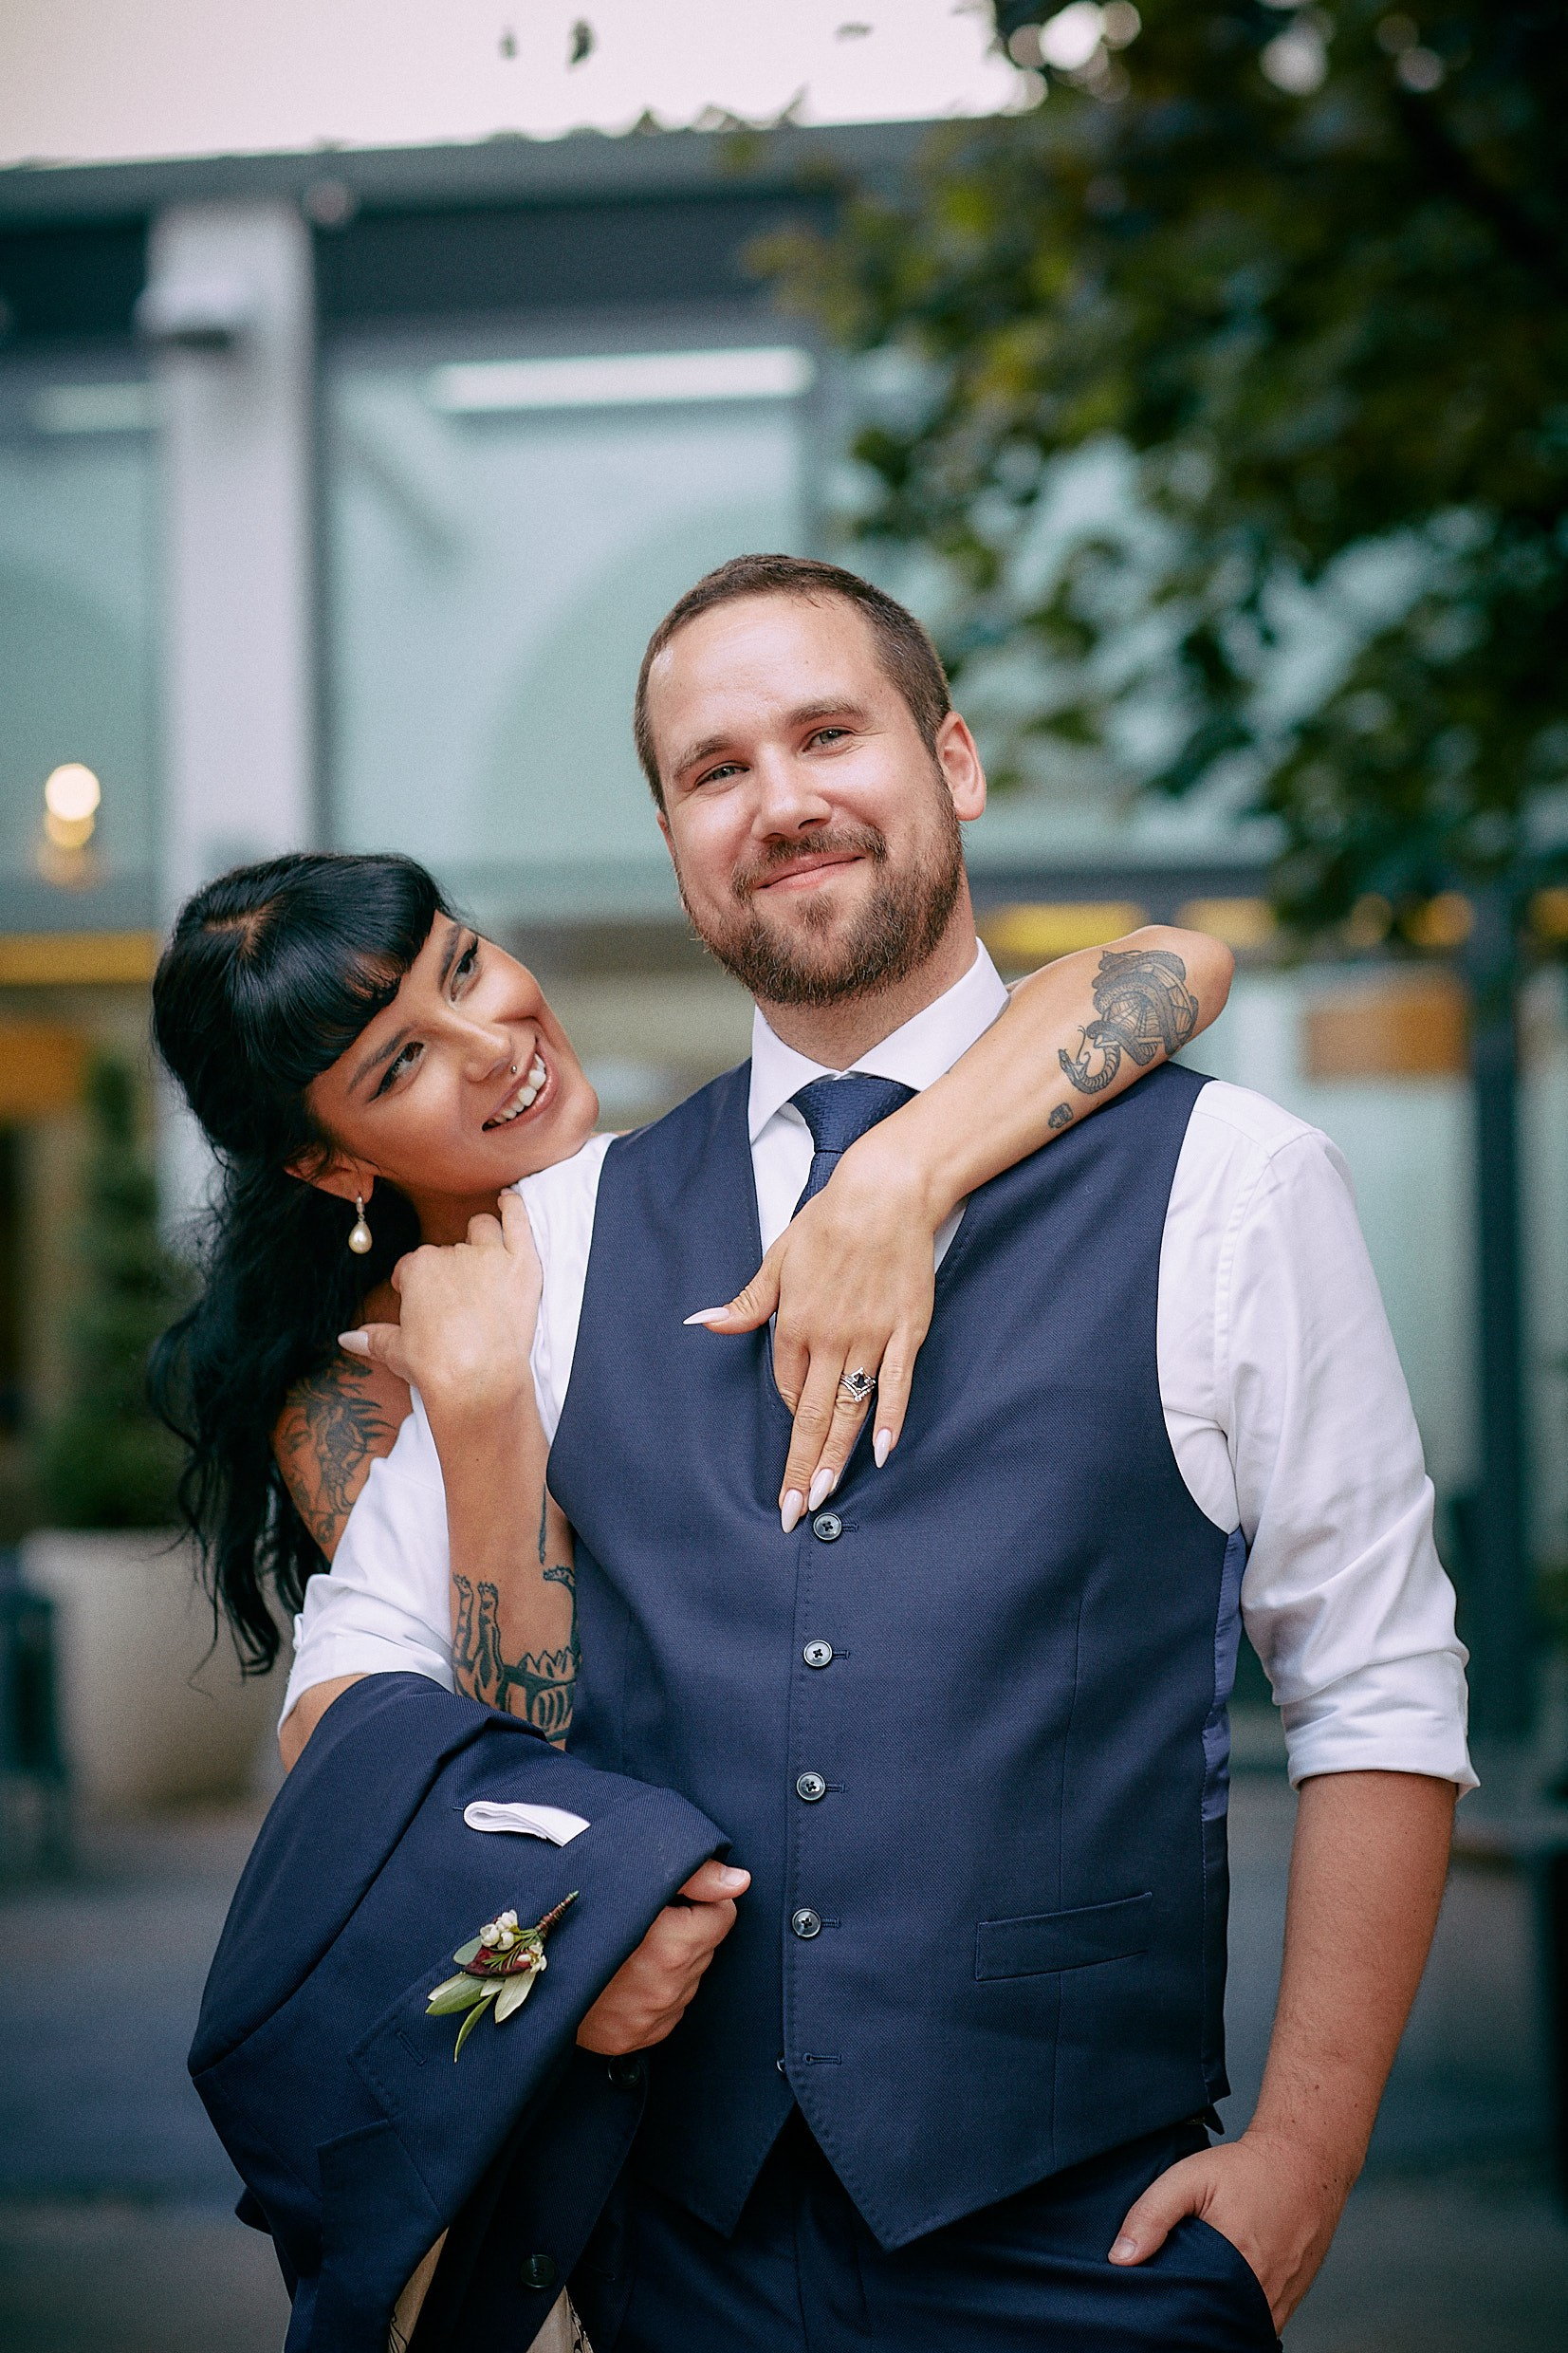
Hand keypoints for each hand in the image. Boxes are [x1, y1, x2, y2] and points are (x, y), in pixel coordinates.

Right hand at [339, 1189, 540, 1423]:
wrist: (478, 1380)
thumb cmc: (437, 1366)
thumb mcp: (397, 1351)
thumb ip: (374, 1338)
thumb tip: (349, 1339)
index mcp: (419, 1269)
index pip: (413, 1266)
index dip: (415, 1283)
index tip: (420, 1300)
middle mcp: (451, 1255)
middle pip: (448, 1250)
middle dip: (451, 1269)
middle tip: (458, 1298)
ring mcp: (489, 1256)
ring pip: (483, 1229)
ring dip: (481, 1237)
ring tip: (484, 1256)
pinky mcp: (522, 1263)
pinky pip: (518, 1221)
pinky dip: (513, 1207)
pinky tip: (508, 1201)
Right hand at [575, 1860, 749, 2054]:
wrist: (523, 1970)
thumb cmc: (575, 1916)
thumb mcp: (629, 1876)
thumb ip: (692, 1874)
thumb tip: (739, 1881)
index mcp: (670, 1947)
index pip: (722, 1914)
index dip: (699, 1898)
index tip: (671, 1896)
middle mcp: (666, 1989)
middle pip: (707, 1945)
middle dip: (687, 1928)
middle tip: (649, 1919)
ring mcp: (652, 2019)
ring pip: (690, 1977)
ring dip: (674, 1960)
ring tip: (634, 1946)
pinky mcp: (637, 2039)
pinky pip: (671, 2009)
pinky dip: (658, 1990)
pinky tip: (629, 1974)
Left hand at [685, 1141, 938, 1530]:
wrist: (885, 1193)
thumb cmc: (828, 1222)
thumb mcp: (777, 1260)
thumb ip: (746, 1304)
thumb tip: (703, 1324)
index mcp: (794, 1322)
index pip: (786, 1384)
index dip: (788, 1413)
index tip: (791, 1448)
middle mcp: (830, 1338)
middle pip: (811, 1415)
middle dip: (799, 1467)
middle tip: (792, 1511)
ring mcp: (870, 1338)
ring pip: (850, 1410)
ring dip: (835, 1457)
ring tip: (824, 1497)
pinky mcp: (906, 1333)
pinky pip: (897, 1386)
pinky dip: (890, 1420)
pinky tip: (882, 1454)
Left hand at [1109, 2126, 1352, 2331]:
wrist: (1304, 2163)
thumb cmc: (1249, 2170)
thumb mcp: (1190, 2177)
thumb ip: (1152, 2214)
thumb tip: (1121, 2257)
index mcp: (1234, 2265)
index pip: (1189, 2312)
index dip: (1168, 2307)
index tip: (1154, 2293)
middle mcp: (1261, 2292)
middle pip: (1213, 2323)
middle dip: (1190, 2313)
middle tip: (1173, 2291)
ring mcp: (1279, 2300)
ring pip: (1237, 2325)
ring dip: (1215, 2314)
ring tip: (1196, 2291)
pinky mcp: (1290, 2301)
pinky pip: (1258, 2322)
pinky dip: (1238, 2312)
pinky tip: (1222, 2291)